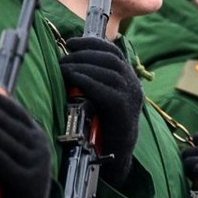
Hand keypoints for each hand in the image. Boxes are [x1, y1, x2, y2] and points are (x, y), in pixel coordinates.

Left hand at [0, 90, 53, 197]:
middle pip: (16, 127)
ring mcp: (36, 164)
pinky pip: (11, 167)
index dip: (4, 102)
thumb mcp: (6, 148)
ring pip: (14, 145)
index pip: (20, 112)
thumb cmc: (14, 171)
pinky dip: (0, 158)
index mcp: (35, 134)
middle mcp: (39, 146)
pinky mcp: (28, 182)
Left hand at [59, 37, 141, 185]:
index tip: (71, 42)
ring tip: (63, 67)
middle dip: (84, 53)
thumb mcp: (99, 98)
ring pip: (108, 70)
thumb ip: (92, 81)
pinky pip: (106, 88)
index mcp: (128, 79)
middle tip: (63, 57)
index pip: (114, 51)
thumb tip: (68, 63)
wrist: (116, 155)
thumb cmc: (102, 126)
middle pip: (110, 58)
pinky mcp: (124, 109)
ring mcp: (131, 96)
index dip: (92, 43)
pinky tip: (73, 78)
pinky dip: (87, 80)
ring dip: (83, 65)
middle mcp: (133, 84)